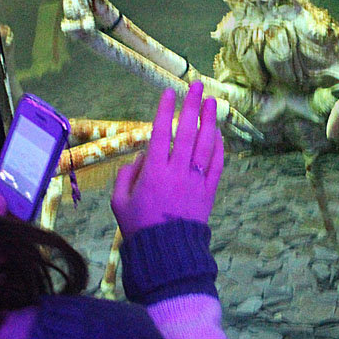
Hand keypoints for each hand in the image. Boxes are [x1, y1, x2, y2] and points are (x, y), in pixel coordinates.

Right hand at [111, 81, 224, 236]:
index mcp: (153, 172)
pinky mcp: (209, 192)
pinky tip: (219, 134)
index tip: (170, 92)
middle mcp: (177, 172)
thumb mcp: (119, 202)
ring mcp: (195, 181)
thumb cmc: (139, 227)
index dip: (166, 110)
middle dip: (192, 106)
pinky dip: (219, 148)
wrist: (166, 253)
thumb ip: (126, 175)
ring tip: (212, 102)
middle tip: (197, 86)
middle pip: (187, 132)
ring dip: (209, 121)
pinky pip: (216, 165)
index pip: (161, 133)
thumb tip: (141, 157)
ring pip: (205, 145)